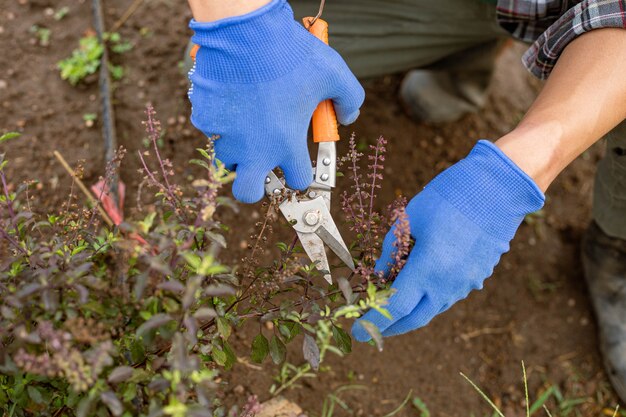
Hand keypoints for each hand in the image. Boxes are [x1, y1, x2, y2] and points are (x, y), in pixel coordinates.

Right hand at [188, 0, 364, 202]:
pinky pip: (211, 130)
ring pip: (228, 159)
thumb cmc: (292, 52)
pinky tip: (233, 97)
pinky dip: (221, 121)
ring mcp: (226, 136)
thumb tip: (347, 118)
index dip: (301, 172)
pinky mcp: (204, 119)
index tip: (299, 163)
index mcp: (287, 143)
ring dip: (238, 148)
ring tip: (248, 121)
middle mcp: (254, 148)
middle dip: (255, 186)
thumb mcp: (334, 73)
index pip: (297, 180)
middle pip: (248, 192)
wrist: (246, 31)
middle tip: (260, 166)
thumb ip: (350, 99)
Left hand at [352, 140, 544, 340]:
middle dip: (390, 328)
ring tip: (392, 307)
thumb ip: (390, 251)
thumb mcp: (411, 218)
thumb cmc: (450, 196)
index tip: (358, 332)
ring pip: (433, 309)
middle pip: (415, 319)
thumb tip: (378, 276)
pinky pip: (448, 296)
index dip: (374, 322)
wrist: (499, 188)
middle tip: (371, 328)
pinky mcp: (478, 277)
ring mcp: (467, 283)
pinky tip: (419, 288)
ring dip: (411, 313)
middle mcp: (449, 283)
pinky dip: (429, 299)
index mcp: (428, 268)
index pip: (396, 308)